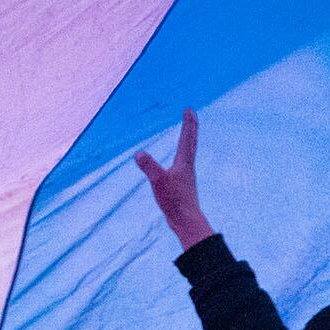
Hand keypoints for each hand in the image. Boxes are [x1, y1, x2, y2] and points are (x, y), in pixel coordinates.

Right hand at [133, 109, 213, 250]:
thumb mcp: (158, 181)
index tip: (188, 109)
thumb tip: (138, 153)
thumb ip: (148, 166)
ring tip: (187, 134)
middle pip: (191, 142)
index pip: (187, 137)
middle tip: (191, 115)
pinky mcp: (183, 184)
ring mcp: (186, 175)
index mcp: (184, 162)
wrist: (186, 220)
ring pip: (189, 152)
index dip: (188, 122)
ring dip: (188, 140)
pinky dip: (182, 155)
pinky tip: (178, 162)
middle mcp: (188, 166)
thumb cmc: (174, 201)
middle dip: (191, 127)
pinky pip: (183, 163)